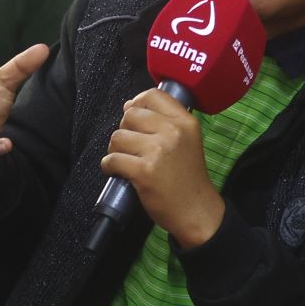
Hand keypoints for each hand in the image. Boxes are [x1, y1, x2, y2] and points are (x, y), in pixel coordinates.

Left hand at [99, 89, 224, 247]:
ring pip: (117, 137)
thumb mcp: (186, 141)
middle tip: (130, 148)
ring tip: (126, 161)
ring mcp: (158, 151)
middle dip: (124, 130)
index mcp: (185, 122)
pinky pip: (112, 159)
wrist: (196, 210)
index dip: (136, 103)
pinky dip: (108, 166)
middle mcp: (173, 132)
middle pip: (130, 115)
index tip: (133, 119)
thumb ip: (163, 122)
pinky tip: (117, 172)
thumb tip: (129, 105)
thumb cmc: (187, 177)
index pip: (153, 95)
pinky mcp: (144, 171)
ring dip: (115, 150)